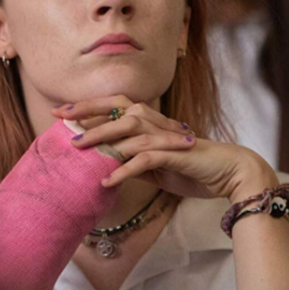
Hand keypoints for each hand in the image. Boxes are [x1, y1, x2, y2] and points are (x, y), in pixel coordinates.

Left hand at [53, 96, 276, 201]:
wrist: (228, 173)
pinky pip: (144, 160)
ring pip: (128, 131)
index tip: (61, 112)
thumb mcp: (157, 166)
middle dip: (87, 112)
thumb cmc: (193, 168)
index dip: (88, 107)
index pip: (115, 108)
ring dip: (101, 138)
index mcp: (150, 122)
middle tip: (60, 118)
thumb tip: (109, 167)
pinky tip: (105, 182)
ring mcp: (165, 137)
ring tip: (76, 148)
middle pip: (116, 110)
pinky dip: (123, 170)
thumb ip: (135, 162)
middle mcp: (156, 123)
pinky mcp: (174, 154)